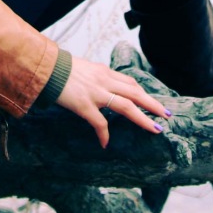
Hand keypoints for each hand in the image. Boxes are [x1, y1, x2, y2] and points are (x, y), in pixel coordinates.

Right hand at [55, 54, 171, 147]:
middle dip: (153, 104)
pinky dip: (104, 134)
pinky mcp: (85, 105)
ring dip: (142, 119)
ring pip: (126, 106)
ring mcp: (96, 93)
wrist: (46, 68)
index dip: (143, 94)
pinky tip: (105, 143)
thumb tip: (100, 85)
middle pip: (135, 93)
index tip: (152, 102)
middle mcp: (104, 81)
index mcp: (104, 72)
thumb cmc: (61, 68)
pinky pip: (100, 123)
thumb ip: (95, 77)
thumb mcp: (84, 68)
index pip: (130, 83)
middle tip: (166, 115)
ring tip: (154, 129)